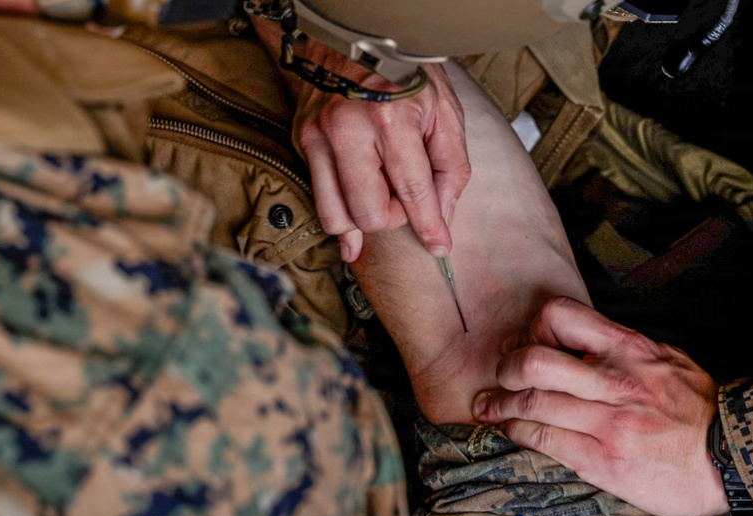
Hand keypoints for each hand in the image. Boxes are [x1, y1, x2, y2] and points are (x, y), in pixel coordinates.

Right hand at [288, 47, 470, 261]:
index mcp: (391, 119)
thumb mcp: (444, 110)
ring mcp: (318, 136)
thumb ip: (451, 165)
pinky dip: (339, 219)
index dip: (429, 225)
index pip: (413, 192)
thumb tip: (442, 214)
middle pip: (370, 212)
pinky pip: (319, 198)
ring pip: (336, 215)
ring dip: (363, 221)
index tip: (439, 244)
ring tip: (381, 200)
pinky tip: (352, 235)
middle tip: (404, 201)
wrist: (353, 34)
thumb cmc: (404, 70)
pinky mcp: (301, 139)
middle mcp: (348, 130)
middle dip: (393, 219)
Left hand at [472, 297, 728, 515]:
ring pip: (531, 404)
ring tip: (487, 407)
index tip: (528, 340)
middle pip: (533, 363)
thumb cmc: (701, 410)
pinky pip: (544, 439)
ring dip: (499, 405)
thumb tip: (583, 342)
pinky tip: (511, 429)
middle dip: (506, 368)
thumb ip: (625, 350)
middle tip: (499, 376)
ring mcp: (607, 422)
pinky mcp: (602, 460)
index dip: (535, 326)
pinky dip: (518, 431)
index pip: (562, 316)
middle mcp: (614, 382)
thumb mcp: (669, 361)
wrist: (735, 461)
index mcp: (631, 350)